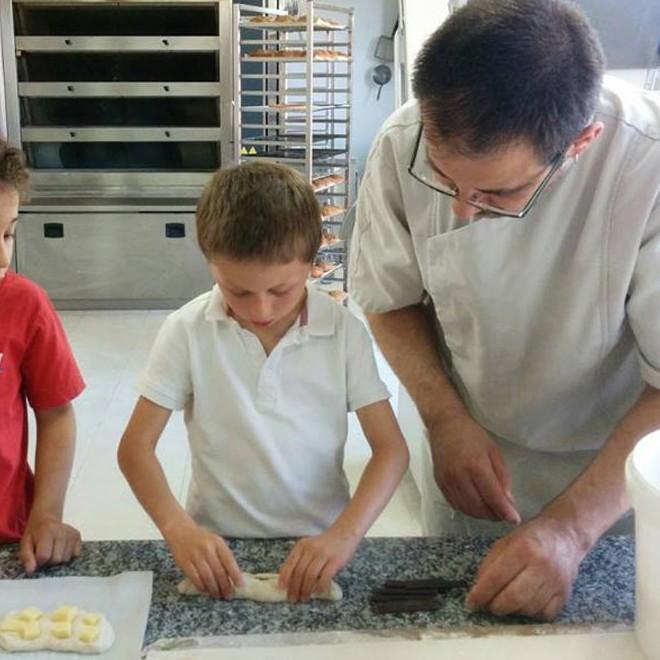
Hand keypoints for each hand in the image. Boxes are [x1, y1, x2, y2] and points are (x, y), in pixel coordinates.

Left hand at [19, 515, 80, 574]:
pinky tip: (61, 548)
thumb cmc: (35, 533)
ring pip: (66, 559)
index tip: (36, 556)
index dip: (38, 561)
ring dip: (58, 559)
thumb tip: (31, 571)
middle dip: (48, 561)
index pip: (44, 556)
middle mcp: (62, 531)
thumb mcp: (25, 543)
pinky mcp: (78, 536)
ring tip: (53, 550)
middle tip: (45, 553)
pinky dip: (67, 555)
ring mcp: (72, 534)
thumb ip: (26, 557)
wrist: (46, 519)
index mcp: (47, 531)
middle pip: (56, 559)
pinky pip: (75, 555)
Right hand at [163, 521, 242, 598]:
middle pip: (219, 571)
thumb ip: (223, 555)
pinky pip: (195, 578)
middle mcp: (207, 548)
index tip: (240, 585)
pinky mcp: (184, 562)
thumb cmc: (201, 538)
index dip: (235, 574)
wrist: (180, 530)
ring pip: (208, 577)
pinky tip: (205, 590)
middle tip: (229, 595)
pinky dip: (202, 586)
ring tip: (218, 595)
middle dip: (225, 585)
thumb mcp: (215, 541)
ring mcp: (195, 555)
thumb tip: (233, 575)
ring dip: (214, 589)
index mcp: (217, 542)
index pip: (229, 560)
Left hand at [278, 527, 359, 601]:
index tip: (282, 588)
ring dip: (306, 589)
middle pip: (299, 572)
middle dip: (295, 588)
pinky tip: (318, 592)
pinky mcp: (335, 560)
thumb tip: (290, 580)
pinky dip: (320, 586)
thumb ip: (301, 559)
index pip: (289, 563)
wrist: (345, 532)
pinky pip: (325, 576)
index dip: (285, 577)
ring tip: (304, 598)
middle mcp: (311, 549)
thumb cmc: (325, 544)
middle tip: (294, 599)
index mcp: (302, 545)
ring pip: (310, 575)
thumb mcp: (309, 546)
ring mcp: (323, 554)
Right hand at [430, 415, 519, 523]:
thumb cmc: (471, 434)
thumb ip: (502, 477)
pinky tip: (476, 505)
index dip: (505, 512)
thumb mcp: (494, 451)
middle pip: (479, 508)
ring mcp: (447, 482)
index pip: (493, 497)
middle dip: (495, 515)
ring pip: (467, 509)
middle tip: (505, 514)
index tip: (515, 519)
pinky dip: (468, 510)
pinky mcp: (440, 484)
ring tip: (492, 510)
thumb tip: (508, 501)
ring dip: (482, 515)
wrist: (444, 426)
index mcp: (475, 465)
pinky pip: (455, 505)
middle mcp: (459, 476)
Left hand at [466, 516, 585, 619]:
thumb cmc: (531, 537)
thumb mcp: (506, 541)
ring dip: (512, 610)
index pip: (497, 577)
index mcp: (523, 548)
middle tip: (487, 605)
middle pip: (513, 598)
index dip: (481, 593)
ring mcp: (555, 582)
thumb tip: (478, 589)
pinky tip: (524, 604)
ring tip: (505, 602)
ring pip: (528, 609)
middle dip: (495, 606)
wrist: (565, 536)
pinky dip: (531, 614)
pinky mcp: (565, 595)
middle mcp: (541, 566)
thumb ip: (490, 563)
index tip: (471, 602)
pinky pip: (544, 615)